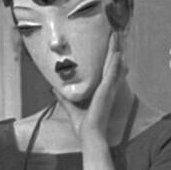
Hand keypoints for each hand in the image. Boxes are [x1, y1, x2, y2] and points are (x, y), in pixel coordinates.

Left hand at [57, 30, 126, 144]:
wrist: (89, 136)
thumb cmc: (84, 127)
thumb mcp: (71, 109)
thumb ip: (64, 99)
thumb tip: (53, 89)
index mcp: (102, 92)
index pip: (107, 71)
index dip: (110, 59)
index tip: (111, 47)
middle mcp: (108, 89)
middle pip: (112, 64)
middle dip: (114, 48)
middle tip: (115, 33)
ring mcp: (109, 89)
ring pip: (114, 65)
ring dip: (115, 49)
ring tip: (116, 35)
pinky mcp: (107, 91)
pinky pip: (112, 74)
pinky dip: (115, 63)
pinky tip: (117, 53)